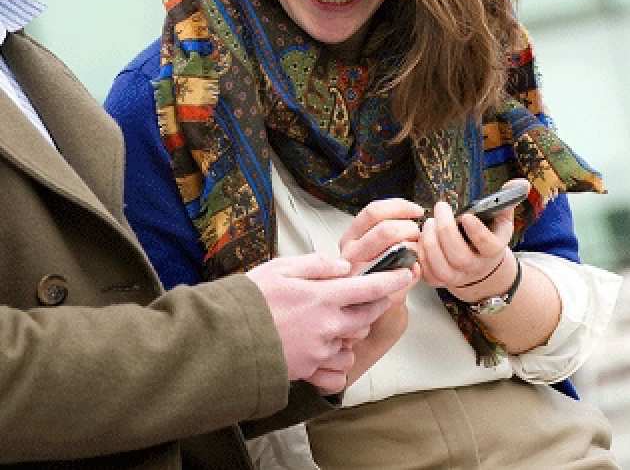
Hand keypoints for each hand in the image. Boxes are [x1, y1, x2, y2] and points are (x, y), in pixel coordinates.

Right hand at [246, 253, 411, 383]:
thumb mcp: (282, 267)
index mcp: (323, 297)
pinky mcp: (309, 369)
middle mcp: (328, 326)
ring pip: (352, 343)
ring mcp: (319, 350)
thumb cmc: (251, 298)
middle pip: (367, 317)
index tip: (408, 274)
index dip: (392, 281)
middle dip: (373, 306)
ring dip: (352, 332)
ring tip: (332, 321)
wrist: (226, 338)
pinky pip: (336, 365)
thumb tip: (344, 266)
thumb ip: (317, 264)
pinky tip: (321, 344)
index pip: (370, 288)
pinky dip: (336, 355)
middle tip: (368, 296)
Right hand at [339, 198, 422, 304]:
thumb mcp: (370, 245)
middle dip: (410, 229)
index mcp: (350, 236)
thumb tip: (414, 213)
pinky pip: (404, 273)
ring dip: (415, 248)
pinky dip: (415, 269)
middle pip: (387, 229)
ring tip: (416, 252)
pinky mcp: (376, 292)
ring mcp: (361, 273)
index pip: (373, 211)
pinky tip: (414, 270)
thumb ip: (386, 227)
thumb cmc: (374, 270)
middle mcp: (350, 252)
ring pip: (398, 249)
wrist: (368, 305)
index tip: (417, 211)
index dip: (400, 207)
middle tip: (417, 236)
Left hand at [417, 199, 513, 291]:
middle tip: (441, 208)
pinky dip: (419, 255)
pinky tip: (419, 237)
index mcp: (492, 250)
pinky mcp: (439, 280)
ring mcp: (456, 276)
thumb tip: (521, 182)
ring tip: (428, 222)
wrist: (481, 268)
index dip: (477, 232)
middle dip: (446, 230)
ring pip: (440, 267)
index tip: (466, 215)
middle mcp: (475, 266)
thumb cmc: (488, 236)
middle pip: (459, 256)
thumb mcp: (501, 220)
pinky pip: (426, 273)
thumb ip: (507, 199)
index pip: (488, 246)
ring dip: (430, 242)